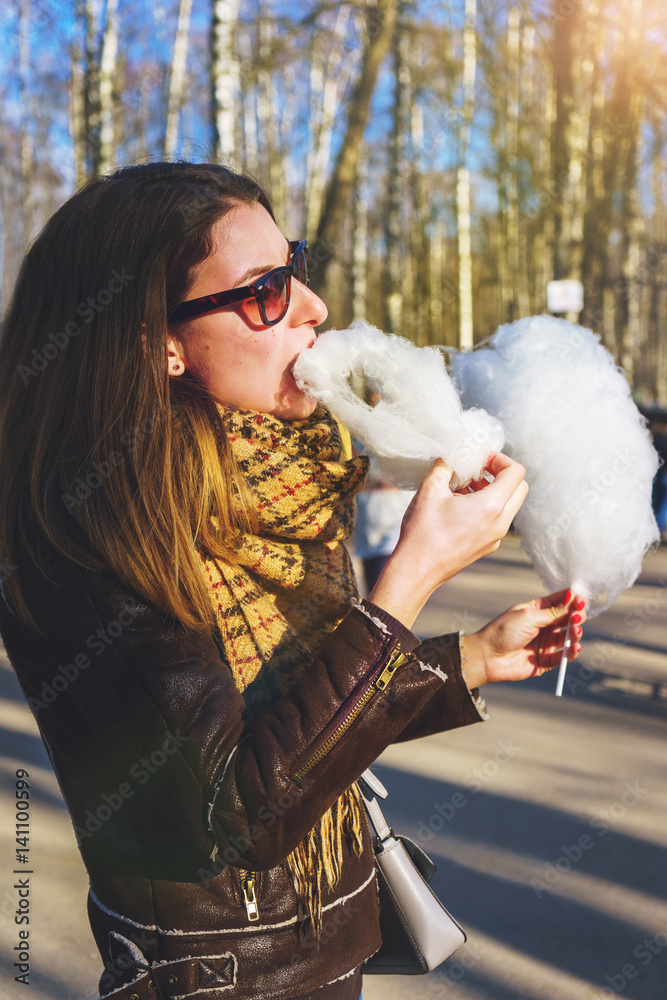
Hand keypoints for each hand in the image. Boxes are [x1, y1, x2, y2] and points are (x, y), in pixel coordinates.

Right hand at [369, 452, 527, 628]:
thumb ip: (444, 467)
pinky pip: (497, 520)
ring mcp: (496, 537)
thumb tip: (451, 456)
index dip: (500, 459)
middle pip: (519, 489)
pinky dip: (486, 507)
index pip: (516, 473)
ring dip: (492, 490)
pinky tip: (458, 506)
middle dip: (501, 474)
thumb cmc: (423, 532)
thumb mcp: (430, 490)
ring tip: (463, 487)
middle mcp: (500, 523)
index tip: (480, 459)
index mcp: (491, 506)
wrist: (417, 570)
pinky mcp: (487, 546)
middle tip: (477, 470)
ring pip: (509, 505)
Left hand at [460, 589, 587, 688]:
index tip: (582, 599)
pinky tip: (575, 646)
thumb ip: (553, 612)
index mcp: (537, 610)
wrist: (487, 657)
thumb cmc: (503, 631)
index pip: (560, 601)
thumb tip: (573, 599)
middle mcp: (543, 625)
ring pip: (568, 637)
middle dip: (576, 616)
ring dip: (575, 633)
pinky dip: (571, 651)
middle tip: (577, 617)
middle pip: (568, 619)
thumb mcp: (528, 617)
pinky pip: (564, 656)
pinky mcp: (546, 660)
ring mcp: (545, 643)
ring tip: (575, 630)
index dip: (573, 600)